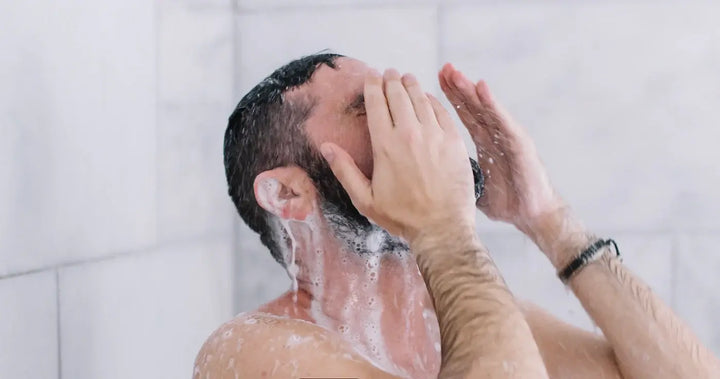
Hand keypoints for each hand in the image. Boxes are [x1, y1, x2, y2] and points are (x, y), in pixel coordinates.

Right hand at [320, 69, 475, 243]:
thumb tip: (326, 147)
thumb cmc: (402, 217)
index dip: (373, 86)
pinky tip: (427, 98)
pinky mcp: (454, 142)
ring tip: (406, 78)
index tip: (371, 75)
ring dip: (412, 85)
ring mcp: (435, 136)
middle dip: (391, 80)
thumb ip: (345, 170)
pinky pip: (442, 112)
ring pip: (421, 99)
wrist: (442, 228)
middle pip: (398, 95)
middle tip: (389, 73)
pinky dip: (432, 100)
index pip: (376, 104)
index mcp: (386, 145)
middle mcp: (410, 134)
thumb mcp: (365, 199)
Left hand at [438, 63, 563, 233]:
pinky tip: (481, 88)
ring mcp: (508, 138)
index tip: (433, 83)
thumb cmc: (507, 202)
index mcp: (484, 144)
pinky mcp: (520, 144)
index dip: (449, 99)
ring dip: (470, 89)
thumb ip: (456, 174)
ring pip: (486, 108)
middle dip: (457, 87)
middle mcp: (496, 136)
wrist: (533, 215)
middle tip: (443, 68)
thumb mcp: (472, 185)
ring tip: (456, 73)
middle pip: (473, 106)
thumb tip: (429, 176)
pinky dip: (492, 104)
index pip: (464, 115)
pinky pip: (503, 120)